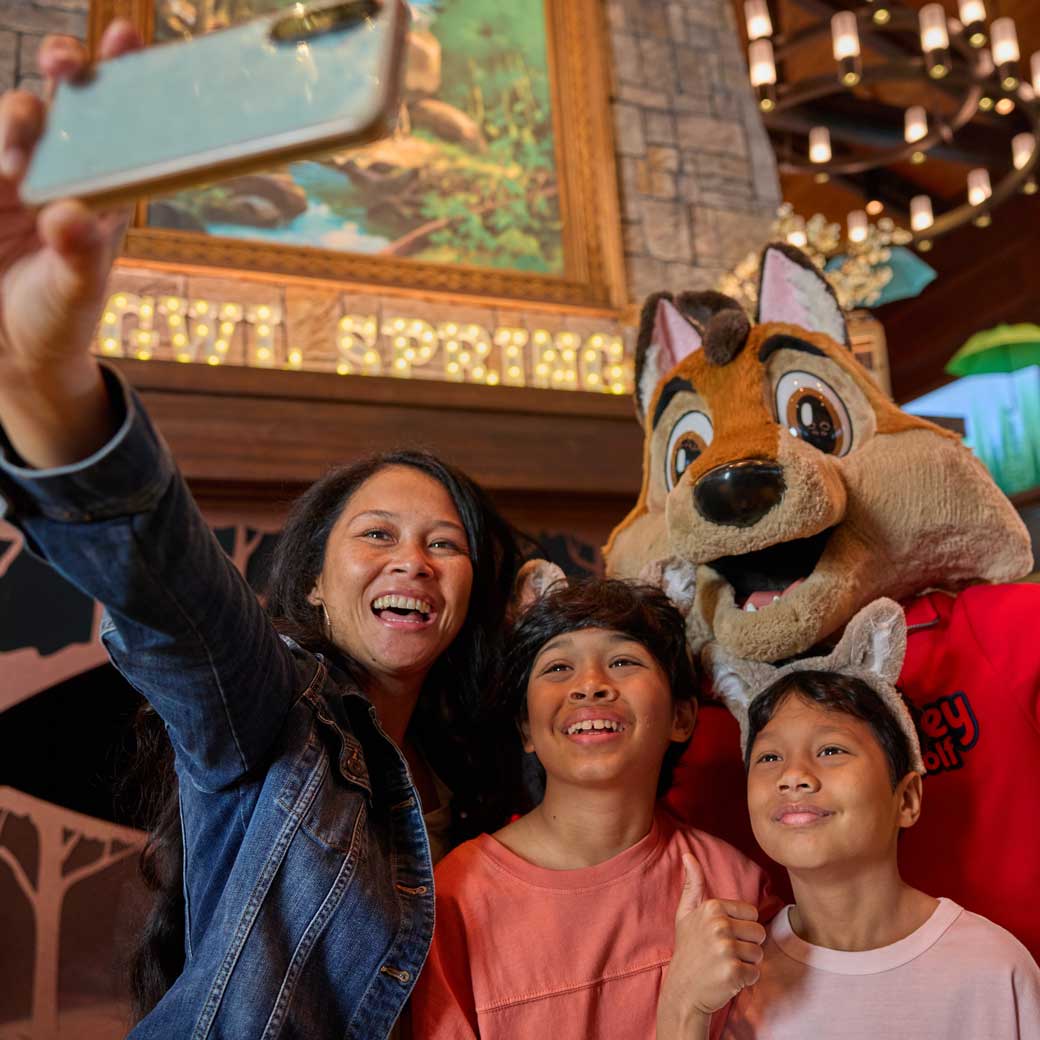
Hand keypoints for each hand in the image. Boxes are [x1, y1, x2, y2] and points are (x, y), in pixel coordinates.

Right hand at [0, 20, 141, 466]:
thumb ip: (77, 255)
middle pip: (52, 101)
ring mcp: (8, 176)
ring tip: (13, 166)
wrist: (17, 352)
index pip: (112, 121)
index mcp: (99, 187)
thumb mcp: (76, 293)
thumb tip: (68, 214)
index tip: (126, 38)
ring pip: (7, 124)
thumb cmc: (61, 317)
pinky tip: (1, 176)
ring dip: (11, 125)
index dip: (117, 73)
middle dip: (57, 75)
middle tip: (63, 72)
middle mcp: (54, 170)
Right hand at [657, 854, 766, 1036]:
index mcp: (712, 907)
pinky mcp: (733, 972)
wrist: (682, 991)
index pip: (751, 913)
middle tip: (725, 954)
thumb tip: (688, 855)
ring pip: (759, 954)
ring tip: (725, 966)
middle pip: (759, 933)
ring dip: (747, 964)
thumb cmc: (688, 950)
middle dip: (747, 946)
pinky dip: (746, 980)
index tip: (722, 937)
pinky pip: (756, 973)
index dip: (741, 928)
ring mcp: (725, 949)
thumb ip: (692, 884)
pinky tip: (728, 980)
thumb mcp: (686, 914)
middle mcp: (718, 925)